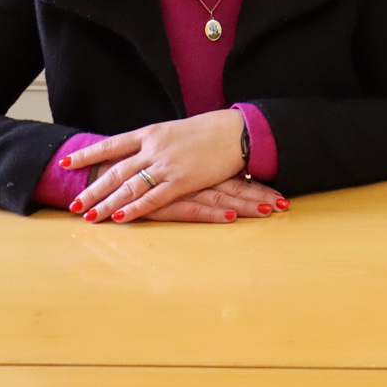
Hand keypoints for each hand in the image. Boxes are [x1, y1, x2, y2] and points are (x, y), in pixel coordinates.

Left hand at [63, 110, 248, 222]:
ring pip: (128, 187)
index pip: (111, 145)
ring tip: (88, 215)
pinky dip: (134, 209)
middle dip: (93, 189)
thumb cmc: (210, 130)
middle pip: (115, 171)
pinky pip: (152, 198)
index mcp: (151, 133)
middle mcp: (153, 149)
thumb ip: (155, 142)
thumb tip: (138, 152)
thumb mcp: (176, 130)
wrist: (237, 131)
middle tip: (74, 204)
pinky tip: (119, 218)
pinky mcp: (182, 181)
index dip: (87, 155)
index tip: (67, 163)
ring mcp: (166, 165)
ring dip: (106, 203)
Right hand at [139, 177, 288, 222]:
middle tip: (284, 205)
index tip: (281, 196)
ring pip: (219, 198)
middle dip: (260, 197)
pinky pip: (193, 210)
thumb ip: (193, 174)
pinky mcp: (164, 204)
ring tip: (268, 212)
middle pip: (233, 188)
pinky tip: (230, 218)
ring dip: (245, 205)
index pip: (236, 178)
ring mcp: (180, 190)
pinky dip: (213, 214)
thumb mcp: (170, 169)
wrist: (101, 169)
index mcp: (197, 169)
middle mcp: (193, 178)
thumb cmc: (139, 170)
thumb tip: (218, 181)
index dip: (259, 188)